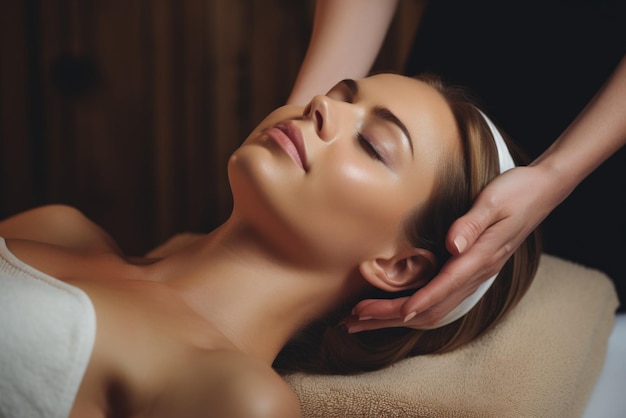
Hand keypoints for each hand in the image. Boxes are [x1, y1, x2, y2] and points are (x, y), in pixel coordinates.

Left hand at [347, 165, 566, 331]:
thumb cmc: (516, 192)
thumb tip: (452, 246)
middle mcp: (477, 273)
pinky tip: (396, 309)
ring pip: (434, 310)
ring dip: (397, 318)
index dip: (413, 303)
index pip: (442, 288)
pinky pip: (441, 300)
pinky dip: (414, 309)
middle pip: (431, 308)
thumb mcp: (493, 201)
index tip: (384, 314)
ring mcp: (475, 275)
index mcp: (480, 258)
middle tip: (353, 321)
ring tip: (363, 321)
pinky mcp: (471, 271)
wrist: (541, 192)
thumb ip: (472, 223)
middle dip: (390, 317)